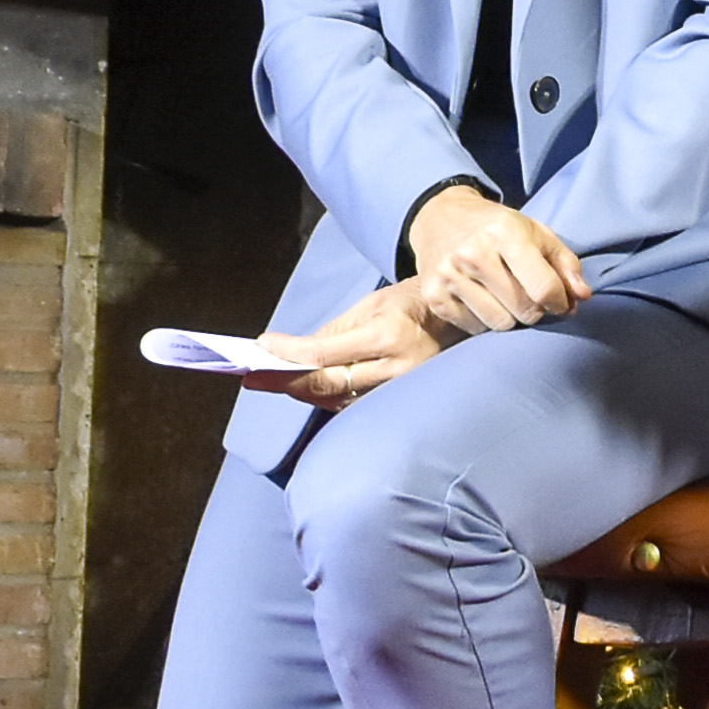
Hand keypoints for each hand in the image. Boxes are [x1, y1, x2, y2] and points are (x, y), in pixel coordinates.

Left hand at [252, 279, 453, 407]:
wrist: (453, 315)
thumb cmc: (411, 304)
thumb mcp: (370, 306)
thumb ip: (332, 334)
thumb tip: (292, 354)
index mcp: (389, 335)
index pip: (325, 354)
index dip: (289, 354)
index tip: (263, 348)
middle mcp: (398, 366)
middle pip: (328, 385)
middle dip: (287, 382)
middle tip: (256, 378)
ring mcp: (403, 387)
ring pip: (339, 400)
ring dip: (304, 392)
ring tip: (275, 382)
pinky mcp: (403, 399)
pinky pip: (356, 404)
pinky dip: (328, 398)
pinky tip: (308, 389)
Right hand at [413, 190, 586, 331]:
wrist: (441, 217)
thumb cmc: (497, 227)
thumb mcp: (537, 232)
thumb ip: (565, 264)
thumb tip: (582, 296)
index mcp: (506, 233)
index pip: (543, 287)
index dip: (560, 303)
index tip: (561, 303)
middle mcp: (474, 253)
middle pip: (523, 310)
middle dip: (536, 310)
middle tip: (531, 297)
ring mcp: (450, 275)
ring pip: (499, 322)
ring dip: (510, 317)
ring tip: (506, 297)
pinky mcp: (433, 294)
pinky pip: (473, 327)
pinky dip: (484, 320)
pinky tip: (483, 299)